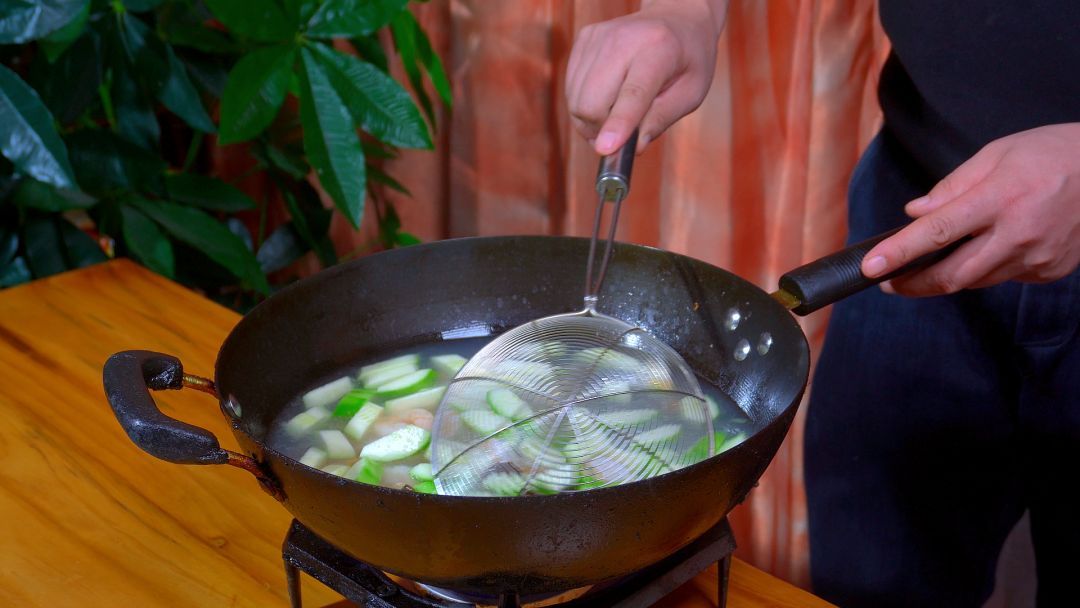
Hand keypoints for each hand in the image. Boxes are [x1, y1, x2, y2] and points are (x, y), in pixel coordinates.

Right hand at [565, 0, 725, 154]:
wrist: (675, 16)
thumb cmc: (688, 59)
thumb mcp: (691, 92)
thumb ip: (662, 119)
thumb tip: (634, 148)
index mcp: (659, 50)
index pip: (633, 93)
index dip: (618, 123)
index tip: (605, 149)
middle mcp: (623, 39)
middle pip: (592, 102)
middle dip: (600, 130)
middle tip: (620, 137)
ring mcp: (598, 37)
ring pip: (576, 100)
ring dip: (592, 120)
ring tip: (617, 114)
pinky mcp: (584, 39)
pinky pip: (571, 89)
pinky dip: (585, 103)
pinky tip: (608, 96)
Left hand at [861, 123, 1079, 295]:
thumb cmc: (1054, 153)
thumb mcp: (998, 154)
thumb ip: (952, 187)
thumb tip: (915, 213)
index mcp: (1000, 199)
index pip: (936, 233)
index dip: (899, 253)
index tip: (871, 266)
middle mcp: (1018, 234)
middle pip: (951, 275)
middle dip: (913, 283)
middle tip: (887, 282)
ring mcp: (1037, 257)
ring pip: (975, 281)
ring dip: (947, 277)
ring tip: (928, 265)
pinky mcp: (1050, 271)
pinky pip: (1004, 277)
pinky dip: (985, 268)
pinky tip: (987, 249)